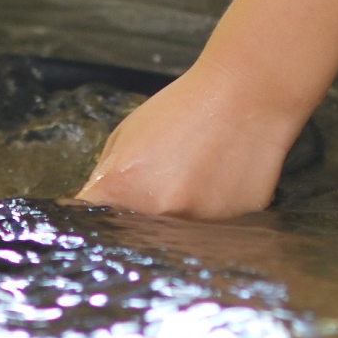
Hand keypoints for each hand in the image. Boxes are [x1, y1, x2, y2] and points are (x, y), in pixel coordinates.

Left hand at [71, 65, 299, 220]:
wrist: (245, 96)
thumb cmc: (184, 108)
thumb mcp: (127, 133)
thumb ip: (105, 174)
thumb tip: (93, 204)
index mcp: (124, 185)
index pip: (93, 220)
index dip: (98, 216)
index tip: (104, 211)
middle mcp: (159, 211)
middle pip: (135, 237)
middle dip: (138, 220)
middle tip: (158, 188)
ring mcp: (197, 226)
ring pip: (174, 241)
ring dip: (175, 222)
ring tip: (192, 183)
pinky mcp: (232, 230)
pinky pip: (210, 237)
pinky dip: (207, 219)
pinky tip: (216, 188)